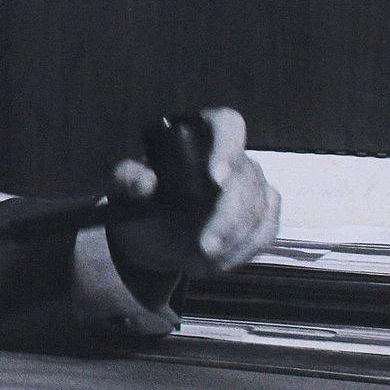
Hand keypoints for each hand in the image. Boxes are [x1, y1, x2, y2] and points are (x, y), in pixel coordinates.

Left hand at [106, 107, 280, 273]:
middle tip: (205, 247)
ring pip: (261, 206)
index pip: (226, 124)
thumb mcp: (122, 188)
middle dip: (229, 216)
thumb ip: (127, 179)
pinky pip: (267, 230)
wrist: (151, 233)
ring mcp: (252, 184)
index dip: (227, 148)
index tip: (216, 178)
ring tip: (202, 261)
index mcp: (198, 135)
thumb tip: (145, 182)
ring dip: (235, 240)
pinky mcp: (262, 212)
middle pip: (247, 177)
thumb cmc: (139, 199)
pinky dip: (245, 250)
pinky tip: (217, 264)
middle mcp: (232, 155)